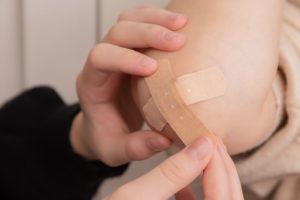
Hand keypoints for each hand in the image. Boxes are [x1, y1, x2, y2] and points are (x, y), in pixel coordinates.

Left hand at [70, 5, 186, 165]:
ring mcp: (117, 51)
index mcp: (91, 84)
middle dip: (147, 33)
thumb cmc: (106, 135)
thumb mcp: (114, 150)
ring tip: (182, 24)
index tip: (152, 69)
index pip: (100, 58)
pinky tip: (178, 23)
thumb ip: (135, 148)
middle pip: (117, 32)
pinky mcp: (132, 50)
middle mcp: (101, 62)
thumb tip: (163, 140)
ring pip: (128, 20)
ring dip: (155, 19)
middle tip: (178, 41)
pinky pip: (140, 24)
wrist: (103, 126)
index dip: (125, 59)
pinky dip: (158, 19)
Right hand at [104, 137, 243, 199]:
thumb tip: (203, 146)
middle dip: (222, 170)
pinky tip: (182, 183)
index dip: (218, 167)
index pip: (221, 199)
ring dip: (213, 179)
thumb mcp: (134, 197)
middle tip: (212, 144)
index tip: (209, 140)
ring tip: (202, 155)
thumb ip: (171, 173)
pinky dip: (195, 194)